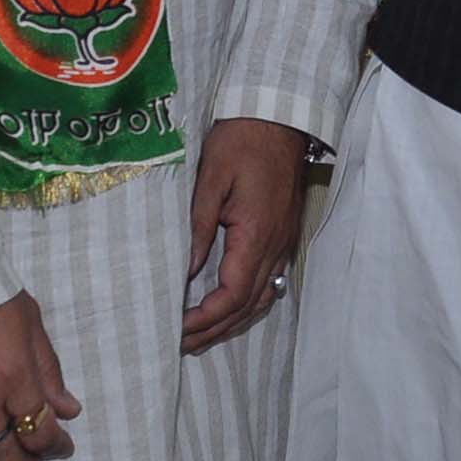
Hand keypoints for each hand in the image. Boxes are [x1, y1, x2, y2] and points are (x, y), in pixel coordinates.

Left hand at [177, 116, 310, 354]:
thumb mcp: (211, 178)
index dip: (205, 318)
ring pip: (260, 299)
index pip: (233, 294)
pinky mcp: (283, 235)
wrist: (279, 116)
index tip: (177, 328)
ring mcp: (283, 242)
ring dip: (230, 321)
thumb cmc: (241, 140)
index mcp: (257, 234)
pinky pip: (267, 283)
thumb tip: (186, 271)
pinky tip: (228, 308)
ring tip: (199, 336)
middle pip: (247, 305)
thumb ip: (199, 227)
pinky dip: (245, 304)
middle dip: (213, 329)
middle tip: (179, 344)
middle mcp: (275, 246)